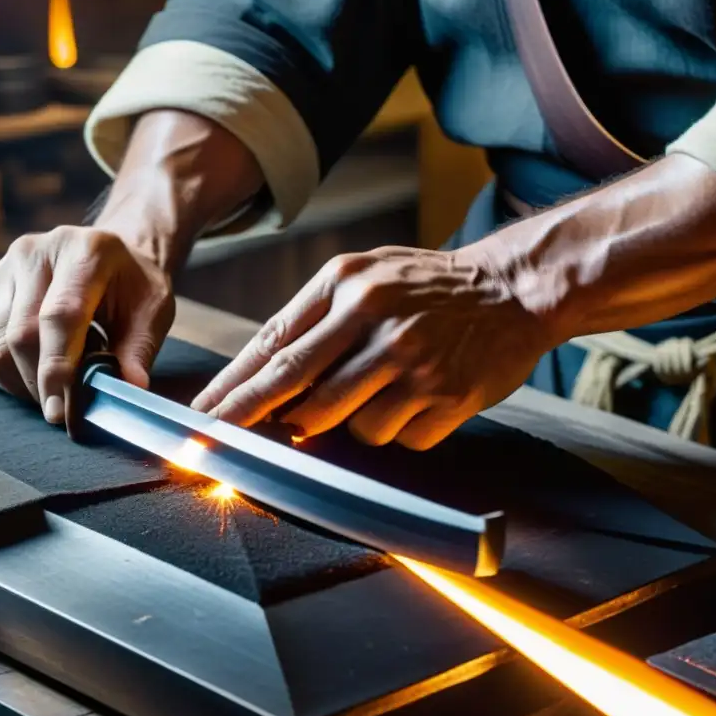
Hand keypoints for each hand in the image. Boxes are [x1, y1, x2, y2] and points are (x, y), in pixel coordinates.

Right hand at [0, 225, 174, 423]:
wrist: (110, 255)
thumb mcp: (153, 312)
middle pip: (21, 332)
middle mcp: (38, 251)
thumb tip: (127, 389)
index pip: (60, 317)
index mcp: (85, 252)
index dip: (56, 368)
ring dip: (14, 376)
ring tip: (46, 385)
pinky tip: (11, 373)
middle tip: (57, 407)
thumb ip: (139, 350)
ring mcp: (8, 264)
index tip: (58, 409)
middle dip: (36, 382)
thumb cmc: (133, 286)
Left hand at [191, 245, 555, 449]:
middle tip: (234, 441)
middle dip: (259, 422)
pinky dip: (397, 429)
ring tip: (377, 389)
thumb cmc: (426, 286)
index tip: (202, 419)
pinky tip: (416, 398)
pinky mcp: (449, 398)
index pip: (274, 347)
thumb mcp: (363, 274)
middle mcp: (377, 321)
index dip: (233, 390)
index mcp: (347, 285)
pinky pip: (399, 439)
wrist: (512, 289)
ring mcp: (415, 363)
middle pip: (298, 391)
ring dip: (348, 423)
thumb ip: (312, 318)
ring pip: (349, 426)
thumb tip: (263, 378)